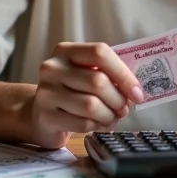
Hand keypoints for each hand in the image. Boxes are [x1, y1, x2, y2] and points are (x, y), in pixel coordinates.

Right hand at [25, 42, 144, 148]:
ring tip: (112, 118)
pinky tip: (98, 124)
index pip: (100, 53)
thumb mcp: (85, 73)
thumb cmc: (71, 90)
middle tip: (124, 109)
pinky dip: (97, 126)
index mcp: (66, 51)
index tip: (137, 92)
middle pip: (98, 81)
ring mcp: (47, 92)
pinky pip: (82, 123)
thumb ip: (107, 74)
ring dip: (109, 115)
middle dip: (118, 99)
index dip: (123, 73)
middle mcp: (53, 68)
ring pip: (91, 105)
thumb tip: (135, 91)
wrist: (39, 113)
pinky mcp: (46, 117)